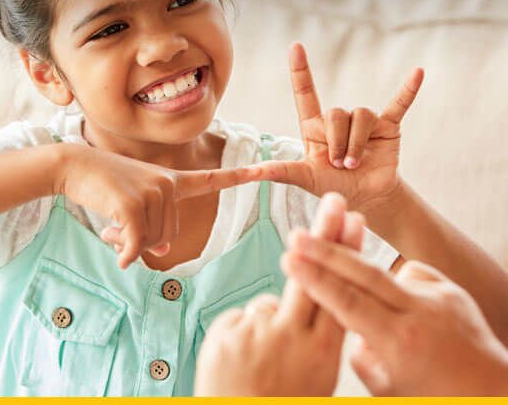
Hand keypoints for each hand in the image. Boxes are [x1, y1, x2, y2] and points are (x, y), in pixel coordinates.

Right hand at [57, 143, 259, 268]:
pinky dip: (124, 253)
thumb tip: (162, 252)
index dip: (241, 177)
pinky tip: (112, 247)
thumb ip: (153, 223)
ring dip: (128, 244)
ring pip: (152, 243)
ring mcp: (152, 193)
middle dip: (142, 240)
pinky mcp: (133, 205)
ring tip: (110, 224)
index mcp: (172, 180)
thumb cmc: (104, 184)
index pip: (211, 179)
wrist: (75, 166)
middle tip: (117, 227)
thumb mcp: (133, 202)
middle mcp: (168, 185)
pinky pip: (135, 245)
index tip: (267, 169)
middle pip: (168, 236)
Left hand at [193, 192, 364, 395]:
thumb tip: (317, 302)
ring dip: (269, 327)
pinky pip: (242, 318)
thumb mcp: (314, 381)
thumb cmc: (280, 404)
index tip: (357, 223)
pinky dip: (243, 335)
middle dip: (326, 233)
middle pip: (313, 274)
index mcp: (323, 354)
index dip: (349, 255)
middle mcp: (294, 338)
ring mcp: (259, 333)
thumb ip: (316, 341)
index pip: (341, 292)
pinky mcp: (227, 331)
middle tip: (335, 200)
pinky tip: (240, 365)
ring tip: (262, 367)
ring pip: (270, 301)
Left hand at [250, 42, 423, 209]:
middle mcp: (338, 120)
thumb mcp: (304, 179)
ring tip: (354, 164)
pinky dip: (408, 90)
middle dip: (337, 141)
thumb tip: (250, 172)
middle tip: (339, 165)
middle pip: (336, 113)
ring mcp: (364, 122)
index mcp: (314, 127)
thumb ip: (280, 171)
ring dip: (356, 143)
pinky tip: (418, 73)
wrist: (366, 199)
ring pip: (360, 115)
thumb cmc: (331, 187)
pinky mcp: (388, 128)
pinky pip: (399, 104)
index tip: (295, 46)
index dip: (300, 70)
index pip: (305, 93)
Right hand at [282, 233, 507, 394]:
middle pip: (364, 273)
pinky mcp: (451, 290)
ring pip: (386, 272)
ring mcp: (438, 298)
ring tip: (338, 267)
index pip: (346, 302)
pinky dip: (396, 284)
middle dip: (326, 250)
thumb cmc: (437, 400)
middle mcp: (420, 315)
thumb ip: (358, 354)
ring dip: (357, 266)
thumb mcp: (386, 390)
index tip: (290, 259)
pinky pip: (410, 275)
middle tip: (298, 235)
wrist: (494, 394)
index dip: (315, 278)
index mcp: (400, 343)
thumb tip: (344, 326)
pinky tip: (395, 300)